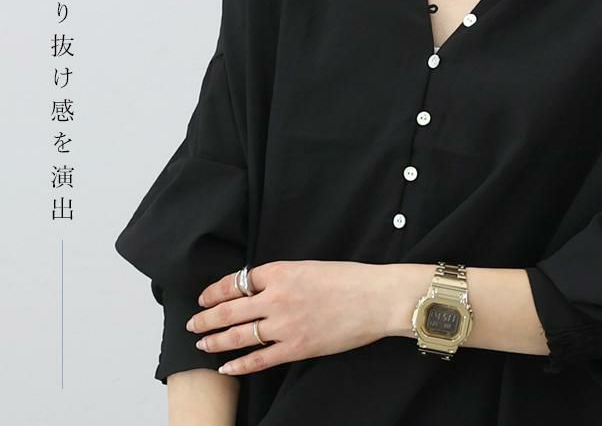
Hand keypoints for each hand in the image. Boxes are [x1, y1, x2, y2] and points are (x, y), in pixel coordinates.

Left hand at [185, 260, 393, 374]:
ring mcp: (285, 324)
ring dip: (216, 340)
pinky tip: (226, 367)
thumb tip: (259, 289)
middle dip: (206, 318)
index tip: (204, 297)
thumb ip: (282, 278)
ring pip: (239, 335)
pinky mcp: (297, 347)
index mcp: (280, 271)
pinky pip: (260, 359)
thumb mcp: (309, 267)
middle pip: (229, 309)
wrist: (375, 298)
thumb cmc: (348, 279)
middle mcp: (277, 297)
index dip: (215, 291)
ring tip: (202, 344)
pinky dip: (239, 364)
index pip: (237, 281)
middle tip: (192, 324)